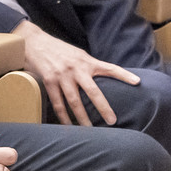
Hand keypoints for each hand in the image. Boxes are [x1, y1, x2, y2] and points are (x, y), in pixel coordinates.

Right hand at [14, 21, 139, 125]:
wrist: (33, 41)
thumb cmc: (57, 49)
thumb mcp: (76, 54)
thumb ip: (88, 66)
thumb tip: (100, 79)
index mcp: (86, 61)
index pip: (109, 67)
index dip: (124, 75)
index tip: (137, 82)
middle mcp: (76, 68)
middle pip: (92, 91)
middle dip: (103, 107)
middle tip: (112, 121)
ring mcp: (62, 75)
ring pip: (74, 101)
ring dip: (82, 117)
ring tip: (89, 129)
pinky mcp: (49, 81)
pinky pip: (57, 102)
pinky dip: (63, 116)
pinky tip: (68, 125)